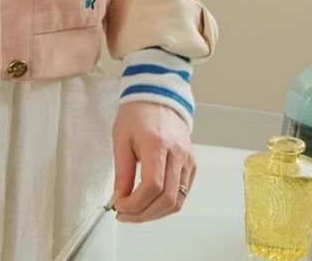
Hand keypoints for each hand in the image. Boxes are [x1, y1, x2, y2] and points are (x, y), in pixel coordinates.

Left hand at [111, 101, 195, 222]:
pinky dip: (166, 204)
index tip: (119, 206)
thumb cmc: (137, 115)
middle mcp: (177, 154)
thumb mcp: (121, 139)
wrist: (158, 97)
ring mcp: (188, 160)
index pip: (152, 186)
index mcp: (157, 144)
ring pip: (177, 201)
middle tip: (125, 214)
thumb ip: (122, 172)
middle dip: (143, 214)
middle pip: (167, 199)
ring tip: (136, 212)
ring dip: (155, 214)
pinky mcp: (192, 164)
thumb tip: (120, 200)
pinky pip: (183, 194)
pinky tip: (150, 202)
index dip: (135, 204)